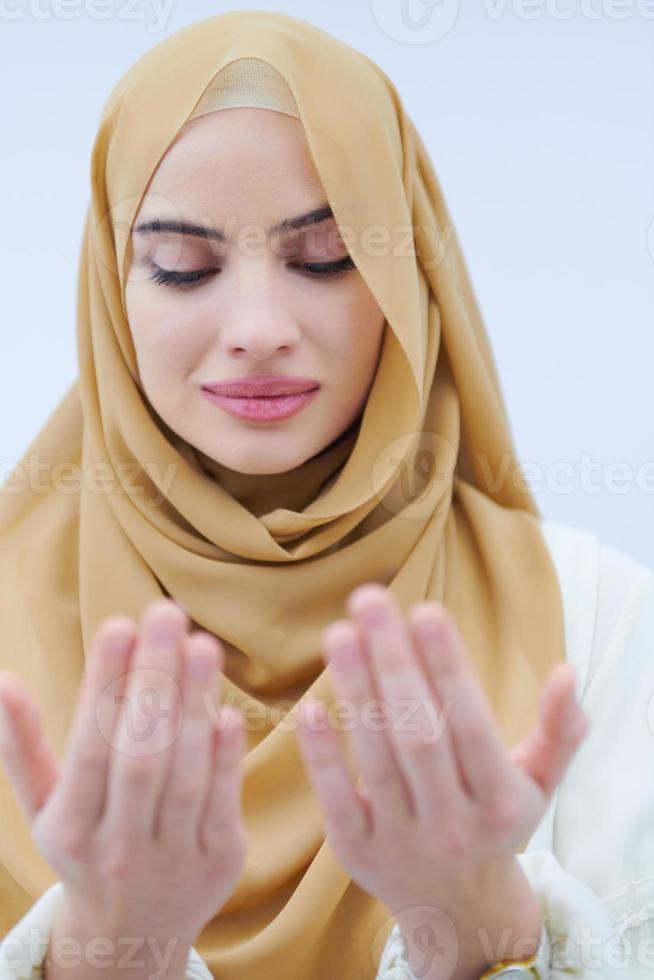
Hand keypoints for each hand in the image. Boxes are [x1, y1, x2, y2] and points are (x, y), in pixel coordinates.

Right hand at [0, 598, 246, 945]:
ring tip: (202, 645)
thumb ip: (23, 744)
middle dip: (155, 679)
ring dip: (195, 705)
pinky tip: (225, 709)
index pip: (90, 745)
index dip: (106, 684)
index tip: (118, 624)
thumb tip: (4, 680)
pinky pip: (223, 802)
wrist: (131, 935)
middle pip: (141, 754)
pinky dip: (225, 755)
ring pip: (185, 774)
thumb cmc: (85, 848)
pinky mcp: (219, 861)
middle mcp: (120, 847)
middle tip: (167, 613)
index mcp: (72, 828)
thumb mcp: (45, 806)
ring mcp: (172, 857)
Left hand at [294, 585, 587, 974]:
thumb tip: (565, 673)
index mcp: (499, 801)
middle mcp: (452, 823)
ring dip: (356, 690)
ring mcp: (402, 839)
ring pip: (377, 758)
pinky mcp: (357, 850)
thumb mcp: (538, 782)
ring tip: (339, 632)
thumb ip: (558, 729)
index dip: (448, 668)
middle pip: (420, 734)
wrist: (458, 909)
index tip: (425, 611)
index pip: (472, 726)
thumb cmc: (496, 822)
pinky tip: (312, 706)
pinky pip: (335, 799)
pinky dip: (323, 754)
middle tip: (369, 598)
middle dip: (394, 662)